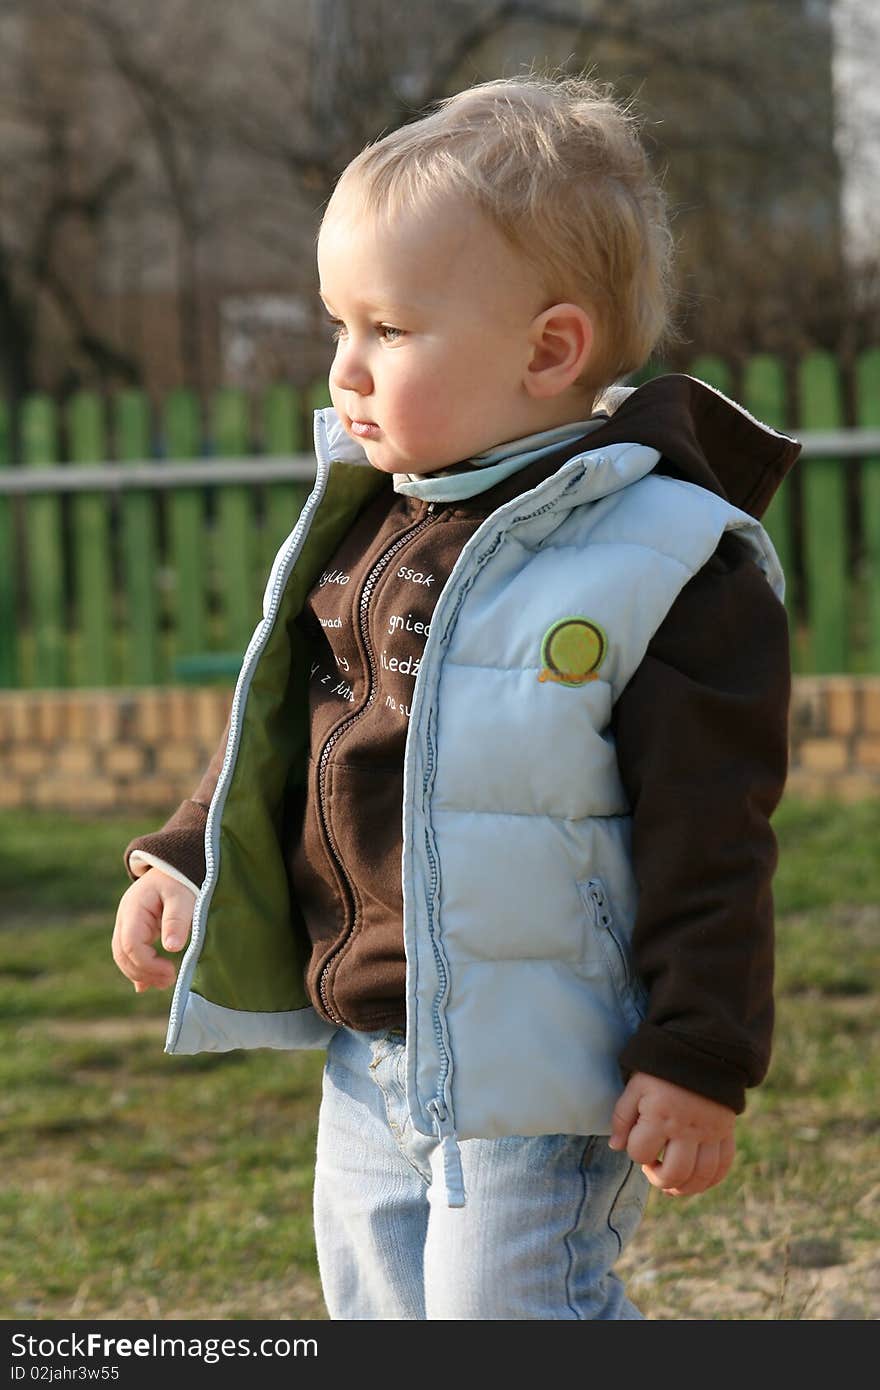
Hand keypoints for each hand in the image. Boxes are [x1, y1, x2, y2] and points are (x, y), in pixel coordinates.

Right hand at [111, 868, 195, 993]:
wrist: (174, 867)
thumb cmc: (180, 880)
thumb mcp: (182, 896)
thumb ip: (177, 920)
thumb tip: (172, 948)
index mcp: (134, 908)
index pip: (131, 943)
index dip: (147, 963)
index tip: (170, 970)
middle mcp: (125, 918)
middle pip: (122, 953)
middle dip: (143, 972)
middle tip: (170, 981)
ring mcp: (127, 924)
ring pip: (123, 956)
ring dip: (141, 973)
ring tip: (165, 982)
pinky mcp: (135, 930)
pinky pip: (129, 953)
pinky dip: (138, 970)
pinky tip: (147, 985)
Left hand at [609, 1071, 735, 1196]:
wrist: (703, 1051)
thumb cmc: (663, 1068)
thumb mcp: (636, 1086)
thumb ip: (622, 1117)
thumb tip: (616, 1146)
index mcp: (660, 1116)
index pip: (641, 1153)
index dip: (636, 1153)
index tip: (638, 1144)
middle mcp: (687, 1128)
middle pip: (674, 1173)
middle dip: (659, 1179)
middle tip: (654, 1168)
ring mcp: (710, 1133)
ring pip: (700, 1176)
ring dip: (684, 1188)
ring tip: (672, 1183)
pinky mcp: (726, 1132)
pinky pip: (722, 1167)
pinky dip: (710, 1181)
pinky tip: (696, 1180)